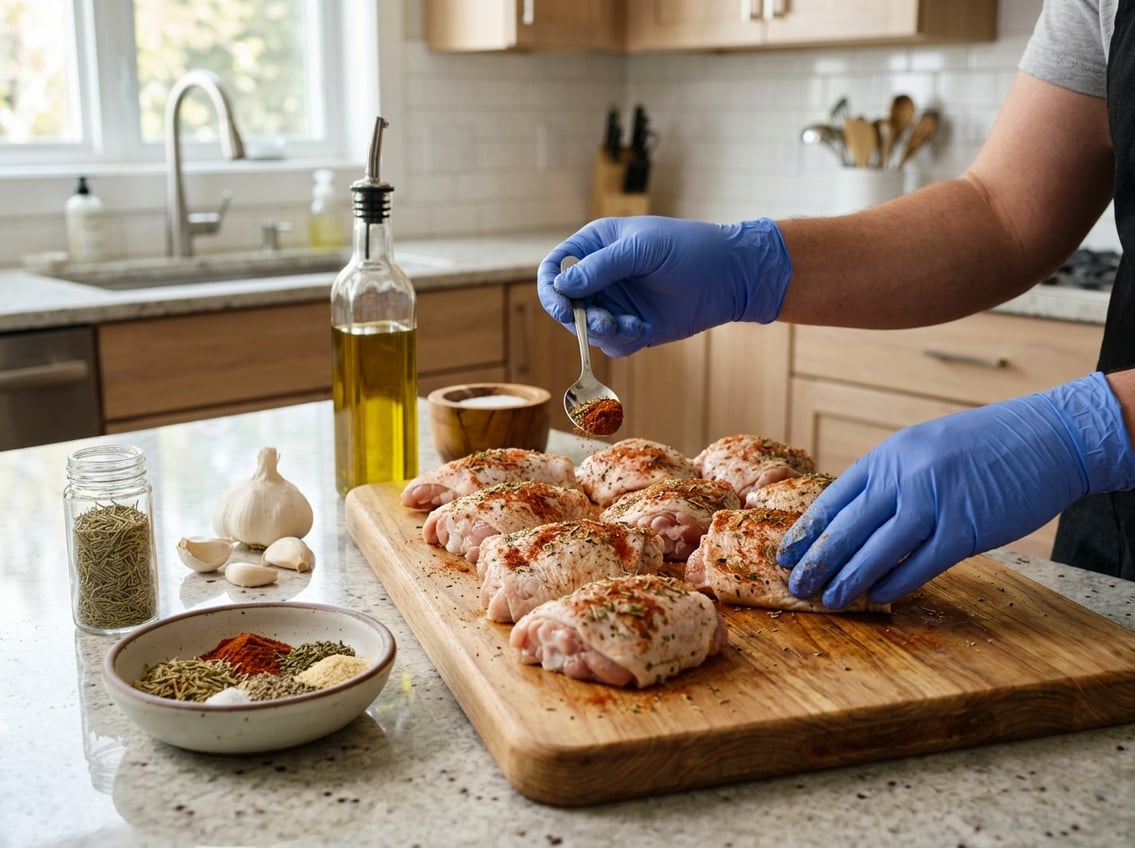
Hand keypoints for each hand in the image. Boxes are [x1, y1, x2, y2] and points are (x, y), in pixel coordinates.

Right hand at [537, 216, 791, 356]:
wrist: (729, 276)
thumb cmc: (687, 249)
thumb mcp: (641, 250)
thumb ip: (600, 267)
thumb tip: (560, 285)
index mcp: (596, 247)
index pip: (556, 268)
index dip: (552, 289)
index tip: (562, 307)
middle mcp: (600, 277)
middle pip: (567, 305)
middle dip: (580, 318)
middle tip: (603, 321)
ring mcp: (616, 303)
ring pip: (587, 329)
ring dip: (602, 331)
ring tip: (629, 324)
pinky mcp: (633, 327)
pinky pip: (612, 344)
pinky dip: (622, 340)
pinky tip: (643, 328)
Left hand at [777, 373, 1134, 608]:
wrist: (1048, 437)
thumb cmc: (985, 446)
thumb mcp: (924, 449)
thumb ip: (891, 481)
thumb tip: (858, 520)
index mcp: (889, 456)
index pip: (834, 499)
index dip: (808, 530)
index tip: (786, 553)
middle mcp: (904, 477)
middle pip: (847, 528)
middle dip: (818, 561)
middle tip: (796, 586)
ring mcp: (934, 502)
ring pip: (877, 550)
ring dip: (850, 580)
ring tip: (830, 601)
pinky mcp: (965, 529)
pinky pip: (920, 563)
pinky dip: (897, 583)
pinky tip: (880, 597)